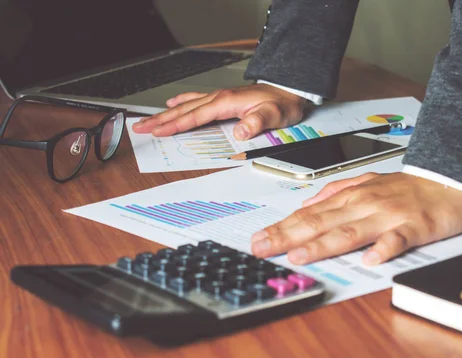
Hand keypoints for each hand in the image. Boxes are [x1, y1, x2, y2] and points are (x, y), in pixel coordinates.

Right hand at [131, 84, 306, 139]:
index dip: (175, 125)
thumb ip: (257, 122)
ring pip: (186, 105)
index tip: (158, 132)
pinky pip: (196, 100)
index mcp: (226, 102)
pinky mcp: (223, 99)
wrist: (289, 91)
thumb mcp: (273, 115)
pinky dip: (182, 102)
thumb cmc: (282, 104)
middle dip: (161, 120)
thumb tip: (240, 131)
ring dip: (166, 114)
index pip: (194, 116)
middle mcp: (219, 97)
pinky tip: (173, 104)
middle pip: (183, 110)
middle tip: (140, 127)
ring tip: (149, 120)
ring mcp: (220, 97)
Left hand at [250, 173, 461, 264]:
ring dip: (323, 244)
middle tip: (262, 249)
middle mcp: (364, 205)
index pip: (309, 214)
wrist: (448, 179)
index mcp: (351, 197)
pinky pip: (398, 239)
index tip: (259, 240)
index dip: (282, 228)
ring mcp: (388, 216)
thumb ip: (336, 192)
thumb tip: (307, 203)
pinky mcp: (414, 227)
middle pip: (321, 223)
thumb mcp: (366, 182)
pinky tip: (371, 260)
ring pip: (351, 231)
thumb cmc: (406, 187)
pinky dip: (384, 249)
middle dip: (288, 236)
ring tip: (300, 256)